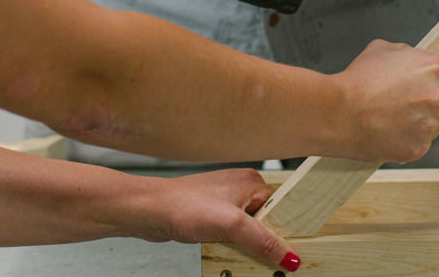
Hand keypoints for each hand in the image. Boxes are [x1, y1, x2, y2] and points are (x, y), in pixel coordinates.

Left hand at [136, 169, 299, 271]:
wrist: (150, 211)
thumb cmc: (184, 205)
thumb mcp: (232, 226)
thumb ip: (263, 242)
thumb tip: (288, 257)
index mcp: (252, 182)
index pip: (281, 209)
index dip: (283, 231)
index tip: (287, 250)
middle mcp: (239, 189)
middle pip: (265, 222)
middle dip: (262, 240)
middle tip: (261, 255)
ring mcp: (224, 202)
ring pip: (246, 230)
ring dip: (244, 245)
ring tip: (239, 252)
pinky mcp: (210, 216)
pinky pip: (230, 234)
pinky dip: (230, 245)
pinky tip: (224, 250)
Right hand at [333, 40, 438, 162]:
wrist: (334, 114)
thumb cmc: (356, 82)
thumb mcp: (387, 51)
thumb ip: (414, 57)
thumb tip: (423, 62)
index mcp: (434, 69)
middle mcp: (436, 98)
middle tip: (421, 101)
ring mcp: (427, 126)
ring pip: (437, 127)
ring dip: (422, 122)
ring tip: (393, 114)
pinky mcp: (416, 149)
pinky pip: (420, 143)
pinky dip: (408, 139)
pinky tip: (388, 128)